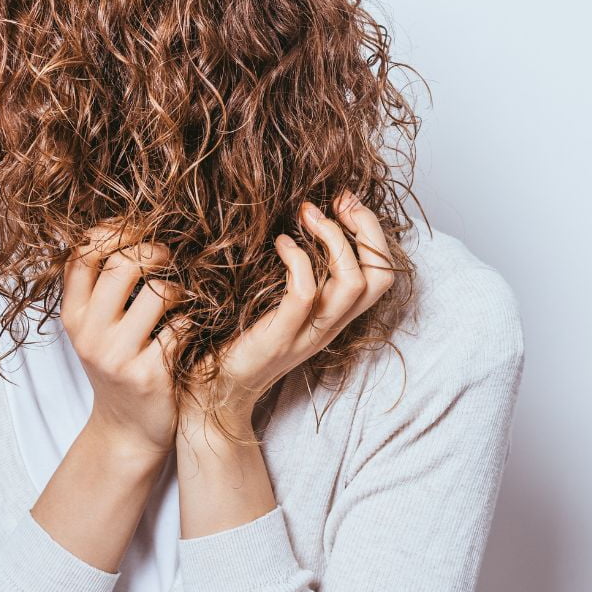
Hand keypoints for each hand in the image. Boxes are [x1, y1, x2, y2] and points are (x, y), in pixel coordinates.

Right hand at [61, 221, 184, 459]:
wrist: (126, 431)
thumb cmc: (117, 366)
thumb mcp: (94, 327)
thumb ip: (100, 285)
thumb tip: (126, 225)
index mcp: (73, 315)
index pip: (82, 253)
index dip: (113, 230)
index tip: (137, 228)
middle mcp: (89, 334)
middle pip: (124, 264)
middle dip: (155, 251)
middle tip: (168, 257)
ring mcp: (118, 357)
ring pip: (160, 293)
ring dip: (179, 289)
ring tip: (180, 299)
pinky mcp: (149, 376)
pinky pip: (182, 328)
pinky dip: (191, 323)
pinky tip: (187, 332)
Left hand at [179, 188, 395, 439]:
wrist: (211, 393)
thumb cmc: (234, 339)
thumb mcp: (273, 302)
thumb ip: (292, 273)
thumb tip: (292, 220)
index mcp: (333, 317)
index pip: (380, 274)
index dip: (371, 232)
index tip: (344, 200)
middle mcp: (329, 326)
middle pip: (379, 277)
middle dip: (366, 228)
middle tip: (338, 198)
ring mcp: (307, 334)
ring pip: (353, 284)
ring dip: (334, 239)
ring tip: (307, 213)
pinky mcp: (279, 338)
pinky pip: (305, 294)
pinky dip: (298, 260)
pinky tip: (280, 244)